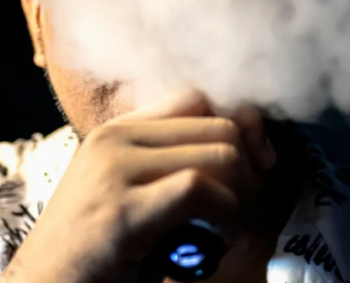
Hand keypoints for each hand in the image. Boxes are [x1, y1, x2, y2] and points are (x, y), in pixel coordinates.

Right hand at [0, 90, 276, 282]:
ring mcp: (114, 169)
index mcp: (116, 131)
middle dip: (247, 171)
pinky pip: (200, 188)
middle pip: (219, 126)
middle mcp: (114, 139)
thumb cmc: (95, 250)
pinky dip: (225, 216)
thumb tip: (244, 148)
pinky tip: (215, 241)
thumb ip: (170, 165)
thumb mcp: (131, 192)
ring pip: (220, 154)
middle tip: (236, 212)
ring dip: (239, 199)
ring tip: (223, 230)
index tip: (255, 165)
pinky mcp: (121, 210)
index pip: (198, 98)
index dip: (238, 127)